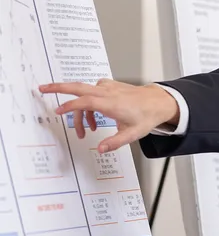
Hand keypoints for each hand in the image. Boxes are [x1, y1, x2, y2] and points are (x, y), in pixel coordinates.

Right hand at [38, 79, 180, 153]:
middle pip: (78, 86)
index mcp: (111, 103)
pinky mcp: (110, 86)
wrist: (159, 102)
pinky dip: (88, 102)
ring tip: (86, 129)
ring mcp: (108, 87)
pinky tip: (94, 116)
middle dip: (58, 87)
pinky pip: (92, 92)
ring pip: (84, 92)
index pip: (85, 102)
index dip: (70, 107)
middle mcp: (108, 92)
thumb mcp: (133, 134)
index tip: (58, 112)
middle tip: (42, 88)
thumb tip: (101, 149)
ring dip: (79, 108)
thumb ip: (116, 142)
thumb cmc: (147, 116)